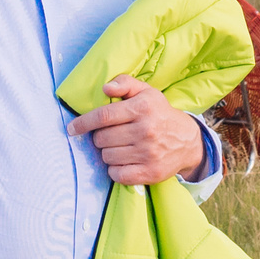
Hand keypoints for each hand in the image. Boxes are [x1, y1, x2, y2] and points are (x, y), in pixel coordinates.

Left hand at [66, 76, 207, 185]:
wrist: (188, 141)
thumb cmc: (159, 114)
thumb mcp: (146, 92)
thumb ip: (124, 84)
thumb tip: (105, 88)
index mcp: (142, 108)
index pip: (104, 116)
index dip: (83, 123)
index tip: (71, 128)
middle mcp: (145, 130)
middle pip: (102, 138)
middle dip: (100, 138)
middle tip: (110, 136)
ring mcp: (148, 154)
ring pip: (107, 157)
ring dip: (108, 153)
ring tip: (120, 147)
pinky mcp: (150, 173)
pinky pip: (116, 174)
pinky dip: (115, 169)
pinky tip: (124, 161)